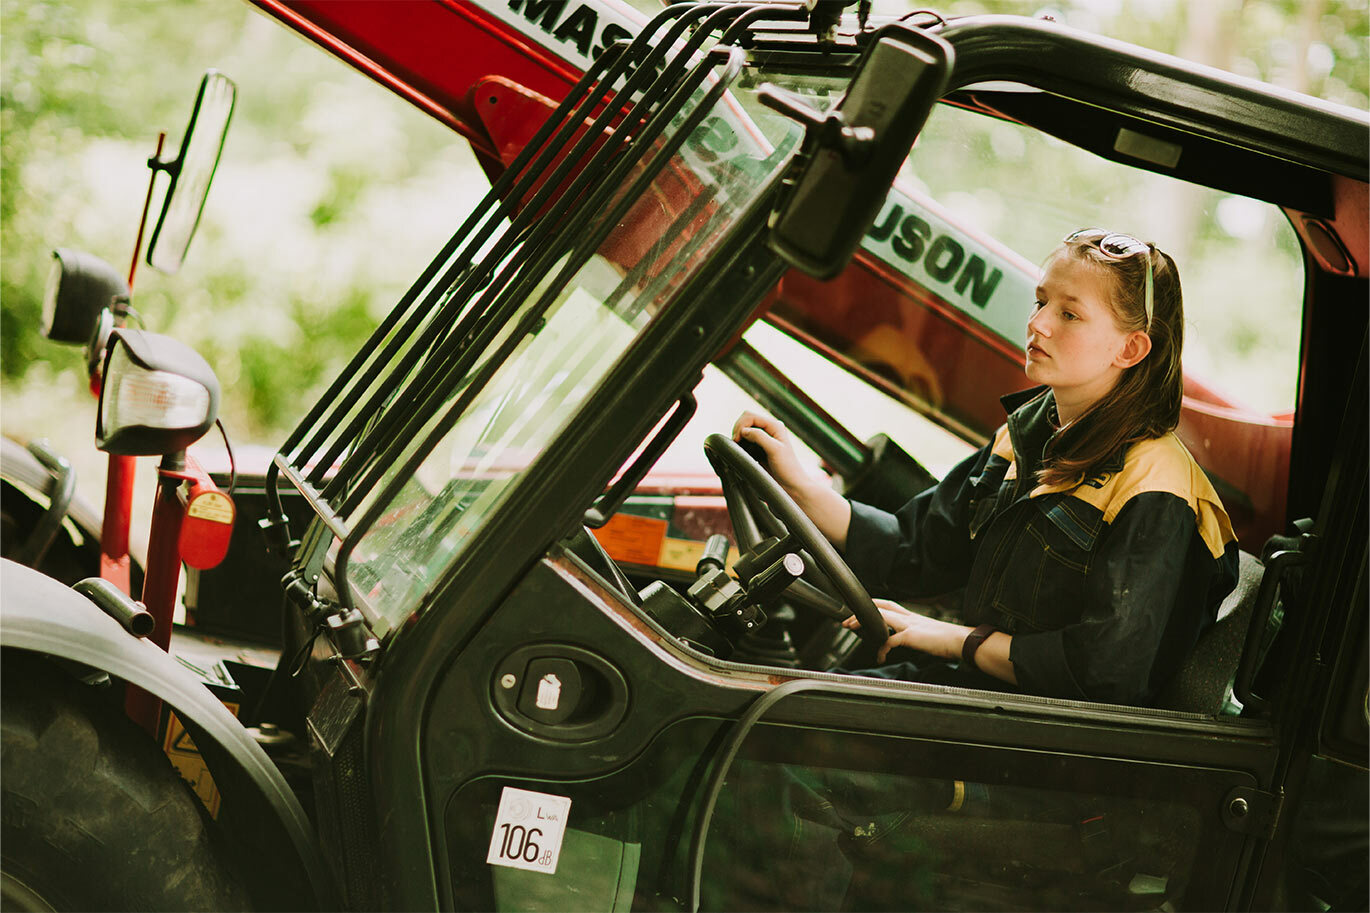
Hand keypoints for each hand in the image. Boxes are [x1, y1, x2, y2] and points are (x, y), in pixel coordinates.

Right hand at [731, 411, 814, 496]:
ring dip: (738, 439)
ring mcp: (764, 439)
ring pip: (744, 431)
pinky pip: (745, 442)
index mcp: (774, 426)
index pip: (750, 416)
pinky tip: (743, 455)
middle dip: (737, 431)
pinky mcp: (759, 449)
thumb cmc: (787, 468)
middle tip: (736, 445)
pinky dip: (740, 446)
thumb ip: (759, 437)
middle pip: (745, 421)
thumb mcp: (774, 450)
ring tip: (739, 451)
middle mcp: (769, 429)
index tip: (737, 440)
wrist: (792, 485)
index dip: (740, 426)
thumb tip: (743, 431)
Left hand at [842, 598, 961, 663]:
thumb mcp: (929, 634)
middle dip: (863, 609)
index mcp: (914, 617)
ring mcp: (910, 625)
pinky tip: (880, 656)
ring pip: (881, 616)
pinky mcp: (912, 636)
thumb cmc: (950, 641)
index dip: (874, 605)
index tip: (862, 608)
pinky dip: (882, 648)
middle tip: (848, 616)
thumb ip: (917, 635)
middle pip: (881, 606)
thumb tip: (909, 641)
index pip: (890, 604)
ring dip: (863, 621)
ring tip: (851, 627)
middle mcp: (910, 617)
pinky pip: (890, 640)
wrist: (963, 642)